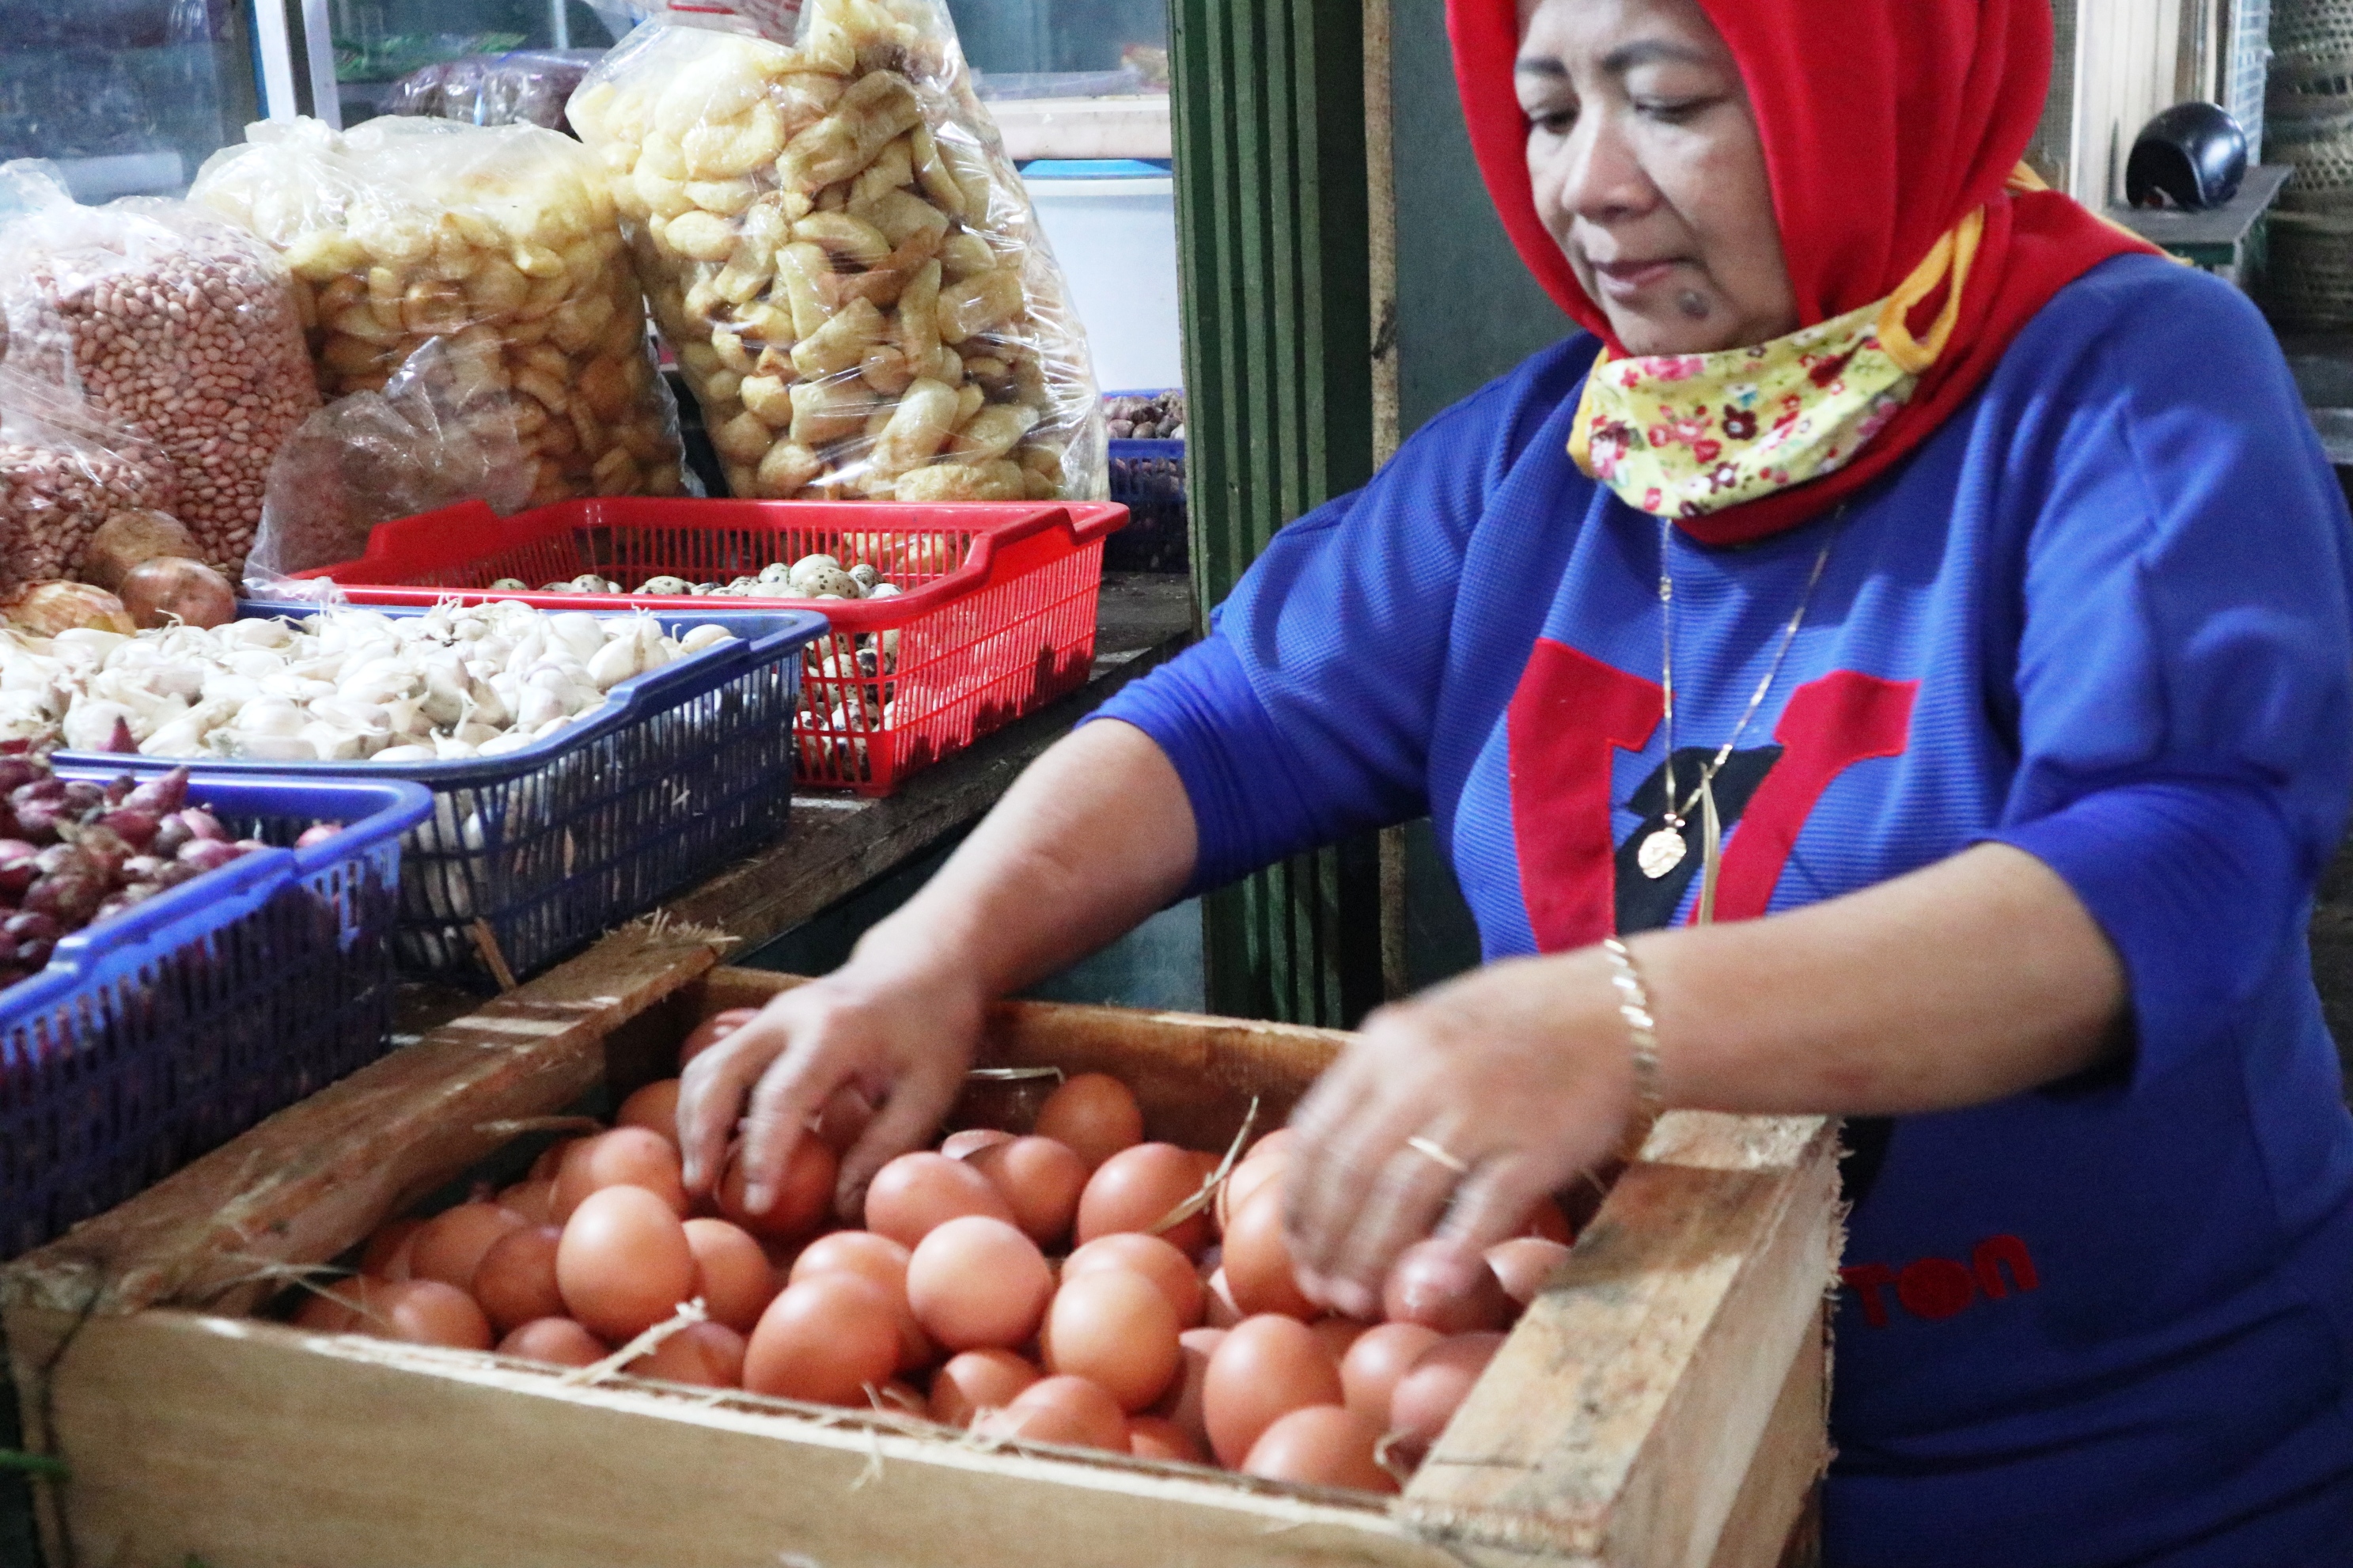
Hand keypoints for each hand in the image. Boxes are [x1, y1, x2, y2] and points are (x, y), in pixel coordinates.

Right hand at [676, 956, 985, 1221]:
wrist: (922, 965)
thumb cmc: (933, 1030)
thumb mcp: (929, 1091)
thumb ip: (885, 1147)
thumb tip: (842, 1209)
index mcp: (834, 1032)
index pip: (781, 1098)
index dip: (763, 1154)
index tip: (757, 1205)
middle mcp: (787, 1017)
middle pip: (719, 1074)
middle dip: (700, 1136)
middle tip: (700, 1193)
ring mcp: (768, 1015)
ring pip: (705, 1066)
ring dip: (692, 1122)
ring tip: (699, 1177)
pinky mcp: (760, 1023)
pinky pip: (714, 1063)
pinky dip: (703, 1104)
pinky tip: (713, 1146)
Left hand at [1282, 948, 1639, 1318]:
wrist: (1622, 1010)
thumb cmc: (1523, 1018)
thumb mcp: (1434, 1023)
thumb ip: (1383, 1078)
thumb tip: (1333, 1152)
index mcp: (1389, 1040)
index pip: (1318, 1132)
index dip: (1300, 1200)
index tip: (1296, 1244)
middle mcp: (1423, 1072)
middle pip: (1351, 1173)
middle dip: (1328, 1242)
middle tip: (1321, 1289)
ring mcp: (1480, 1110)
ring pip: (1401, 1199)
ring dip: (1372, 1258)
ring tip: (1359, 1300)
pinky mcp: (1534, 1147)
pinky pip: (1479, 1211)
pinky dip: (1448, 1255)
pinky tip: (1427, 1290)